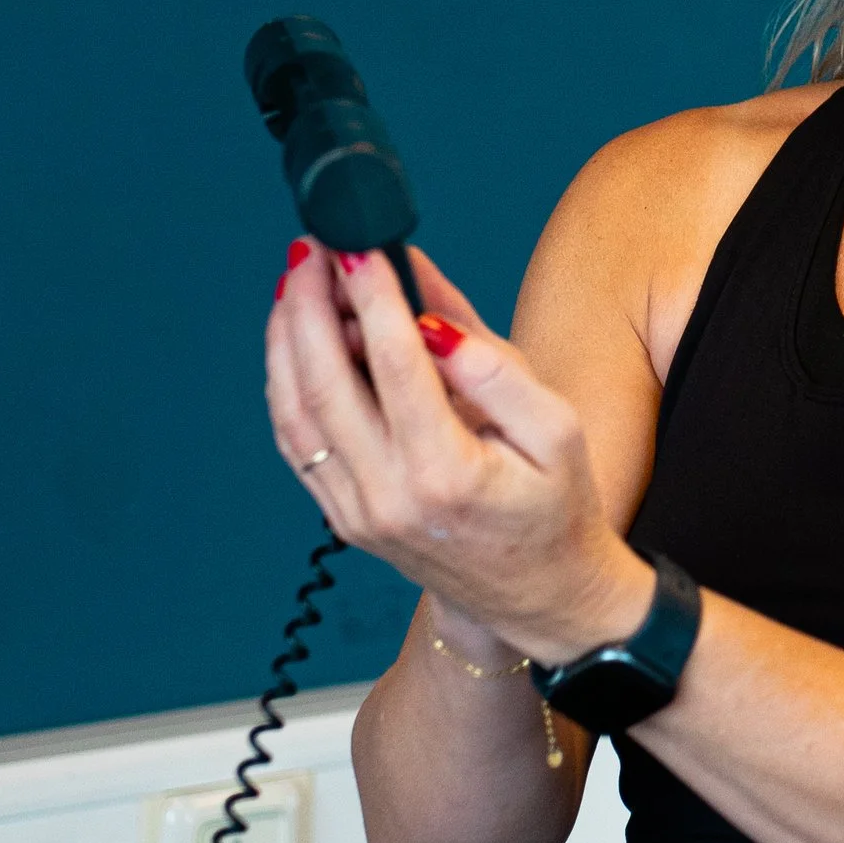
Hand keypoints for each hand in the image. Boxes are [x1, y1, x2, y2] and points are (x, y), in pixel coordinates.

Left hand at [263, 241, 652, 663]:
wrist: (541, 598)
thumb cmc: (558, 508)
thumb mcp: (557, 429)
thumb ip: (493, 367)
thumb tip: (429, 309)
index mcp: (446, 474)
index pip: (395, 365)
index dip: (371, 297)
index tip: (359, 245)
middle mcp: (387, 497)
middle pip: (325, 385)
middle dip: (310, 305)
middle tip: (310, 247)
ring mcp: (356, 513)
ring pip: (295, 413)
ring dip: (286, 339)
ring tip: (293, 280)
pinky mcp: (343, 517)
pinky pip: (296, 442)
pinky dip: (285, 383)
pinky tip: (293, 339)